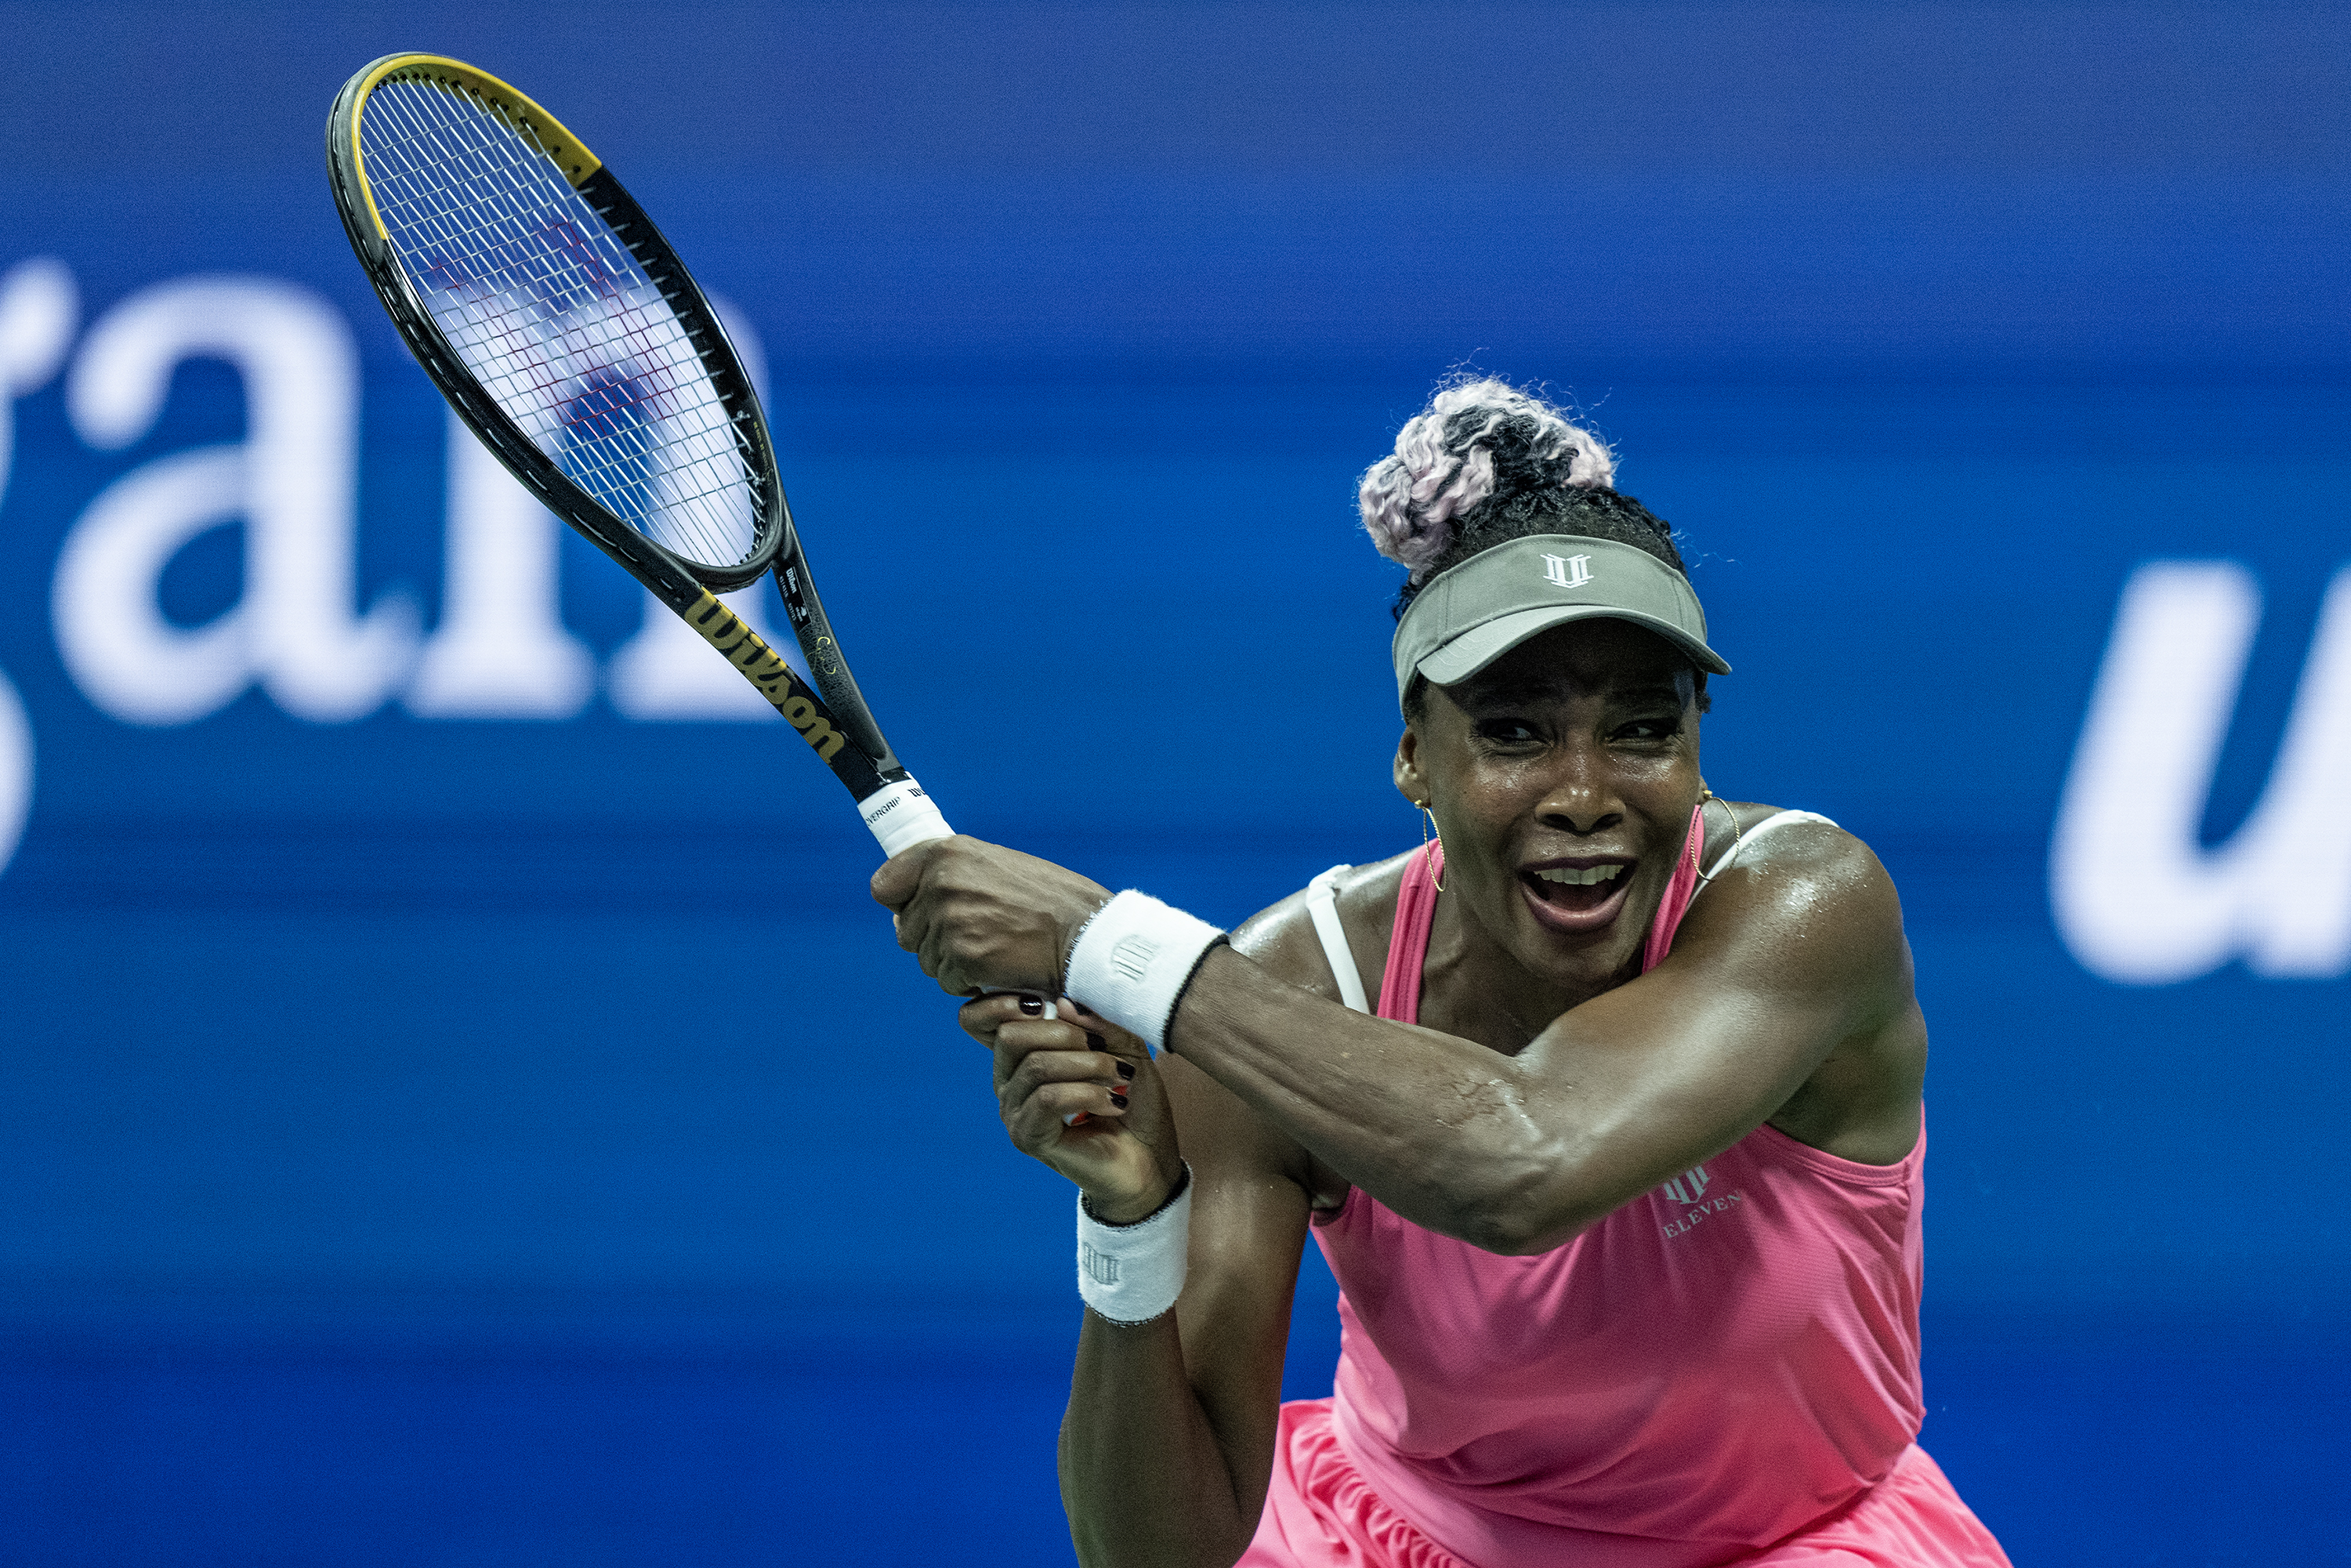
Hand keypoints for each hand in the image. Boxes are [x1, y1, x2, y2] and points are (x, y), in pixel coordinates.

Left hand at [871, 836, 1111, 997]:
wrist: (1086, 935)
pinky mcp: (962, 958)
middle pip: (906, 930)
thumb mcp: (1000, 866)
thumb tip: (909, 902)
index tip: (910, 910)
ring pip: (927, 959)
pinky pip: (948, 981)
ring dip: (954, 963)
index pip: (885, 884)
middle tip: (979, 935)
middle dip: (935, 939)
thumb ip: (955, 876)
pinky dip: (971, 982)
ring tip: (996, 949)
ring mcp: (951, 922)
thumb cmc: (1053, 902)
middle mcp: (943, 883)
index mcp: (949, 853)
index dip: (899, 902)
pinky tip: (1001, 967)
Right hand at [960, 994, 1181, 1222]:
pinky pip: (1047, 1098)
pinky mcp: (1028, 1138)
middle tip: (1104, 1048)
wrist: (1150, 1160)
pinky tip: (1114, 1102)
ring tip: (1120, 1076)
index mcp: (1021, 1054)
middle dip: (1065, 1033)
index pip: (978, 1019)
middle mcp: (1009, 1082)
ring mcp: (1015, 1112)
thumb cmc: (1133, 1099)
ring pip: (1036, 1066)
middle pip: (1010, 1035)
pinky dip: (1087, 1092)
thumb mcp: (1123, 1046)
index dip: (1002, 1001)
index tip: (1054, 1000)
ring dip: (1088, 1064)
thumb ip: (1096, 1021)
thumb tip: (1062, 1002)